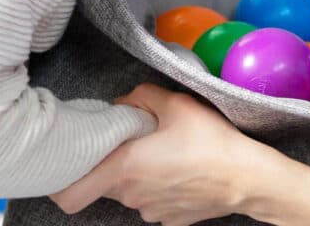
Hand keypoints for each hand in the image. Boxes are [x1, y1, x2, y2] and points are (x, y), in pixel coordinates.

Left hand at [50, 84, 269, 223]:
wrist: (247, 178)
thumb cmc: (210, 141)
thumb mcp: (176, 104)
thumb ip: (140, 96)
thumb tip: (124, 102)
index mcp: (123, 169)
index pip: (68, 194)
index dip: (62, 179)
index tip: (73, 158)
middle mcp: (131, 196)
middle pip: (103, 183)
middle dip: (111, 161)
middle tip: (131, 139)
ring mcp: (151, 211)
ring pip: (129, 190)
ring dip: (137, 172)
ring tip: (164, 150)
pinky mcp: (171, 218)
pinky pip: (152, 199)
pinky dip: (159, 185)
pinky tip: (181, 167)